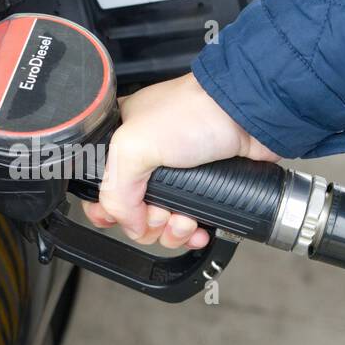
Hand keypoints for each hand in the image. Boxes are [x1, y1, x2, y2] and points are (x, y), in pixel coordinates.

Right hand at [81, 72, 279, 249]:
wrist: (246, 115)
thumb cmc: (194, 112)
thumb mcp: (134, 146)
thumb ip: (116, 191)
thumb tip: (129, 225)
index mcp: (119, 142)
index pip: (98, 187)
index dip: (106, 210)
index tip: (119, 218)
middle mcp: (145, 160)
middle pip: (131, 213)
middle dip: (147, 222)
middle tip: (162, 211)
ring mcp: (175, 175)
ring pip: (160, 223)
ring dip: (171, 232)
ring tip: (185, 220)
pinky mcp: (202, 187)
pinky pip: (188, 224)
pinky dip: (191, 233)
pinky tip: (198, 229)